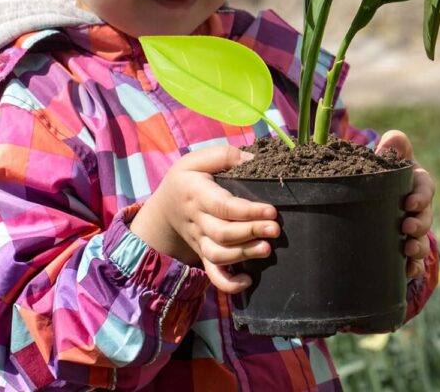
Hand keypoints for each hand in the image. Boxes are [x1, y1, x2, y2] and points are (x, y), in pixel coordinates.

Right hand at [129, 145, 279, 293]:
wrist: (164, 208)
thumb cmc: (186, 179)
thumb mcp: (196, 160)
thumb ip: (224, 156)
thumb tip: (253, 161)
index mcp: (196, 194)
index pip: (223, 206)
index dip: (248, 211)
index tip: (271, 211)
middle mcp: (197, 221)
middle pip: (222, 233)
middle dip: (250, 232)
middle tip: (275, 229)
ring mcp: (200, 241)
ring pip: (218, 254)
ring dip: (243, 254)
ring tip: (266, 249)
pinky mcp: (203, 254)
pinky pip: (213, 275)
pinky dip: (229, 283)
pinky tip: (248, 281)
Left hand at [376, 130, 433, 279]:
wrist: (371, 191)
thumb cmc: (382, 170)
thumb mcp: (389, 154)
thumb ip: (393, 144)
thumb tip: (386, 145)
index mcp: (416, 183)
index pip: (426, 187)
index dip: (421, 196)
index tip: (410, 202)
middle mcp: (419, 208)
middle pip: (426, 216)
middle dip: (420, 223)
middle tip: (407, 226)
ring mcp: (413, 229)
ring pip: (422, 241)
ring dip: (418, 246)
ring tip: (407, 249)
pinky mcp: (405, 248)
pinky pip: (414, 261)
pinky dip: (413, 267)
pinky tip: (406, 271)